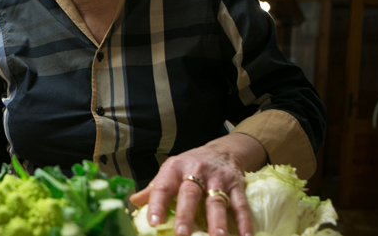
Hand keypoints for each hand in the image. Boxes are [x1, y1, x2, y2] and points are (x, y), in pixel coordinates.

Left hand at [130, 133, 265, 235]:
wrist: (222, 150)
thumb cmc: (190, 166)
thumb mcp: (170, 172)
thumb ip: (154, 189)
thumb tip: (133, 202)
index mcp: (174, 169)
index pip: (162, 187)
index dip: (156, 205)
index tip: (153, 222)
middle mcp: (196, 171)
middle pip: (190, 194)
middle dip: (186, 214)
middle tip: (182, 234)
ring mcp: (218, 178)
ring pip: (217, 201)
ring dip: (217, 221)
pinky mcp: (237, 185)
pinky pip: (241, 205)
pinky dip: (245, 221)